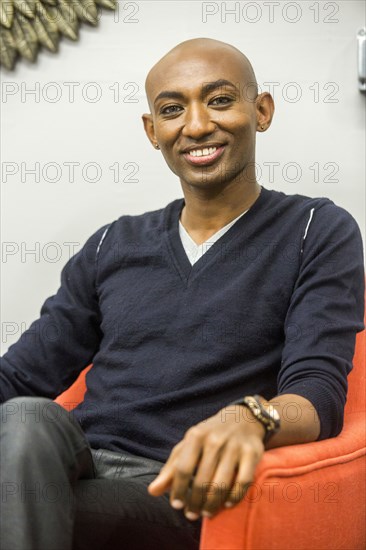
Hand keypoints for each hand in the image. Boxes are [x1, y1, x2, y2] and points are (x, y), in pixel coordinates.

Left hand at [147, 405, 264, 519]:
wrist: (243, 418)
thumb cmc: (209, 436)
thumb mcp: (188, 445)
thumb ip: (171, 468)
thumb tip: (152, 492)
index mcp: (196, 436)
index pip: (182, 468)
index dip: (178, 490)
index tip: (176, 505)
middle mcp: (215, 440)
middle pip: (201, 480)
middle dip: (194, 502)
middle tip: (192, 514)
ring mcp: (235, 446)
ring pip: (221, 485)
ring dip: (212, 504)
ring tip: (206, 513)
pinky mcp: (252, 453)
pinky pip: (243, 482)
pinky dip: (234, 497)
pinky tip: (226, 504)